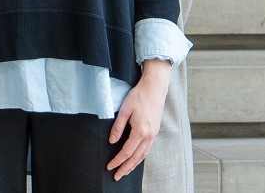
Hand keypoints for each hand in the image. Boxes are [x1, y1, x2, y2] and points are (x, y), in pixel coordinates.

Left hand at [108, 59, 172, 180]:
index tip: (109, 167)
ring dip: (133, 165)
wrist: (155, 88)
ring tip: (125, 172)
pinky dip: (140, 157)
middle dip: (125, 168)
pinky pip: (147, 149)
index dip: (117, 160)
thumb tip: (112, 141)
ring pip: (143, 155)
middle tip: (116, 176)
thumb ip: (117, 127)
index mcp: (141, 131)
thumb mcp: (124, 110)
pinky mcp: (155, 132)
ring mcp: (154, 134)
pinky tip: (135, 160)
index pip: (127, 151)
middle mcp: (149, 136)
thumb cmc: (138, 96)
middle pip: (136, 157)